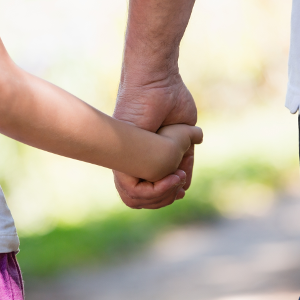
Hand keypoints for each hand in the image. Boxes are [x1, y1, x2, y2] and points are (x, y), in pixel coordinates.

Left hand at [113, 73, 197, 208]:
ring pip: (135, 197)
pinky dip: (155, 191)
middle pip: (142, 197)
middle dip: (164, 198)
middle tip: (179, 190)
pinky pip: (130, 187)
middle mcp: (134, 159)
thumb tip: (184, 182)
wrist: (159, 80)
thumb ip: (183, 159)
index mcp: (146, 155)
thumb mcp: (184, 137)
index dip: (167, 194)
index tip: (181, 190)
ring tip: (177, 182)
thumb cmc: (171, 100)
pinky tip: (172, 180)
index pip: (151, 187)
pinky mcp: (120, 154)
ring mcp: (126, 158)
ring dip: (162, 196)